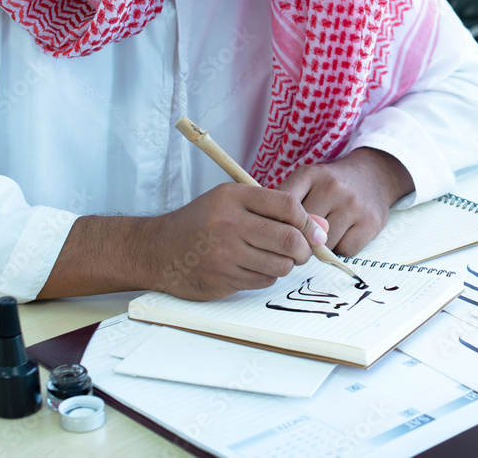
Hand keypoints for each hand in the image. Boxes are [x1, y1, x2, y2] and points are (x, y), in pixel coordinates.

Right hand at [39, 184, 328, 301]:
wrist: (156, 250)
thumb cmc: (200, 223)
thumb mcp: (230, 202)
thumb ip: (273, 209)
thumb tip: (321, 228)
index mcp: (233, 197)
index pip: (287, 205)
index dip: (307, 220)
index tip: (312, 230)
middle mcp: (229, 224)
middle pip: (290, 239)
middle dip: (304, 249)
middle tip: (302, 252)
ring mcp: (224, 254)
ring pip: (280, 265)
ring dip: (286, 265)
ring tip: (273, 258)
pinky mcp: (222, 279)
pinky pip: (263, 281)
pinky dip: (266, 276)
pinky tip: (252, 267)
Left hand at [278, 147, 414, 255]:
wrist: (374, 175)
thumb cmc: (333, 184)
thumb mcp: (308, 180)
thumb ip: (285, 200)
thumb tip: (264, 229)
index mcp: (311, 175)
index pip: (283, 209)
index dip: (277, 226)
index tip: (277, 233)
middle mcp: (333, 187)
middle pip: (303, 230)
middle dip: (299, 240)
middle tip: (301, 241)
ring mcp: (354, 205)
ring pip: (324, 244)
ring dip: (320, 248)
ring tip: (322, 237)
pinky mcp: (371, 222)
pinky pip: (345, 250)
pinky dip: (341, 249)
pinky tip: (342, 236)